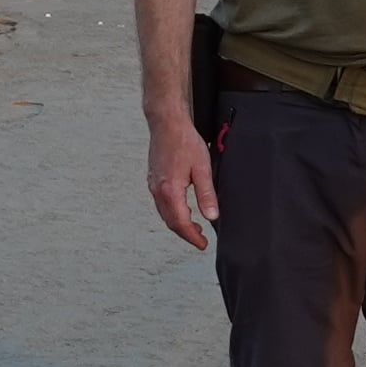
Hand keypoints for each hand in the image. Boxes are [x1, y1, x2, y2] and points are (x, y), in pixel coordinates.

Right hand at [148, 112, 217, 250]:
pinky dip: (172, 212)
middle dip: (185, 233)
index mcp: (170, 190)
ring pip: (165, 214)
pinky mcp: (153, 180)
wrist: (166, 123)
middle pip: (170, 222)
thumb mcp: (202, 168)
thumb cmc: (183, 140)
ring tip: (195, 226)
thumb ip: (206, 194)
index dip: (192, 237)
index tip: (202, 244)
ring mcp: (153, 185)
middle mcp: (158, 190)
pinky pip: (161, 204)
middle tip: (200, 239)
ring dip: (179, 223)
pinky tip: (183, 210)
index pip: (181, 223)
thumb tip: (212, 215)